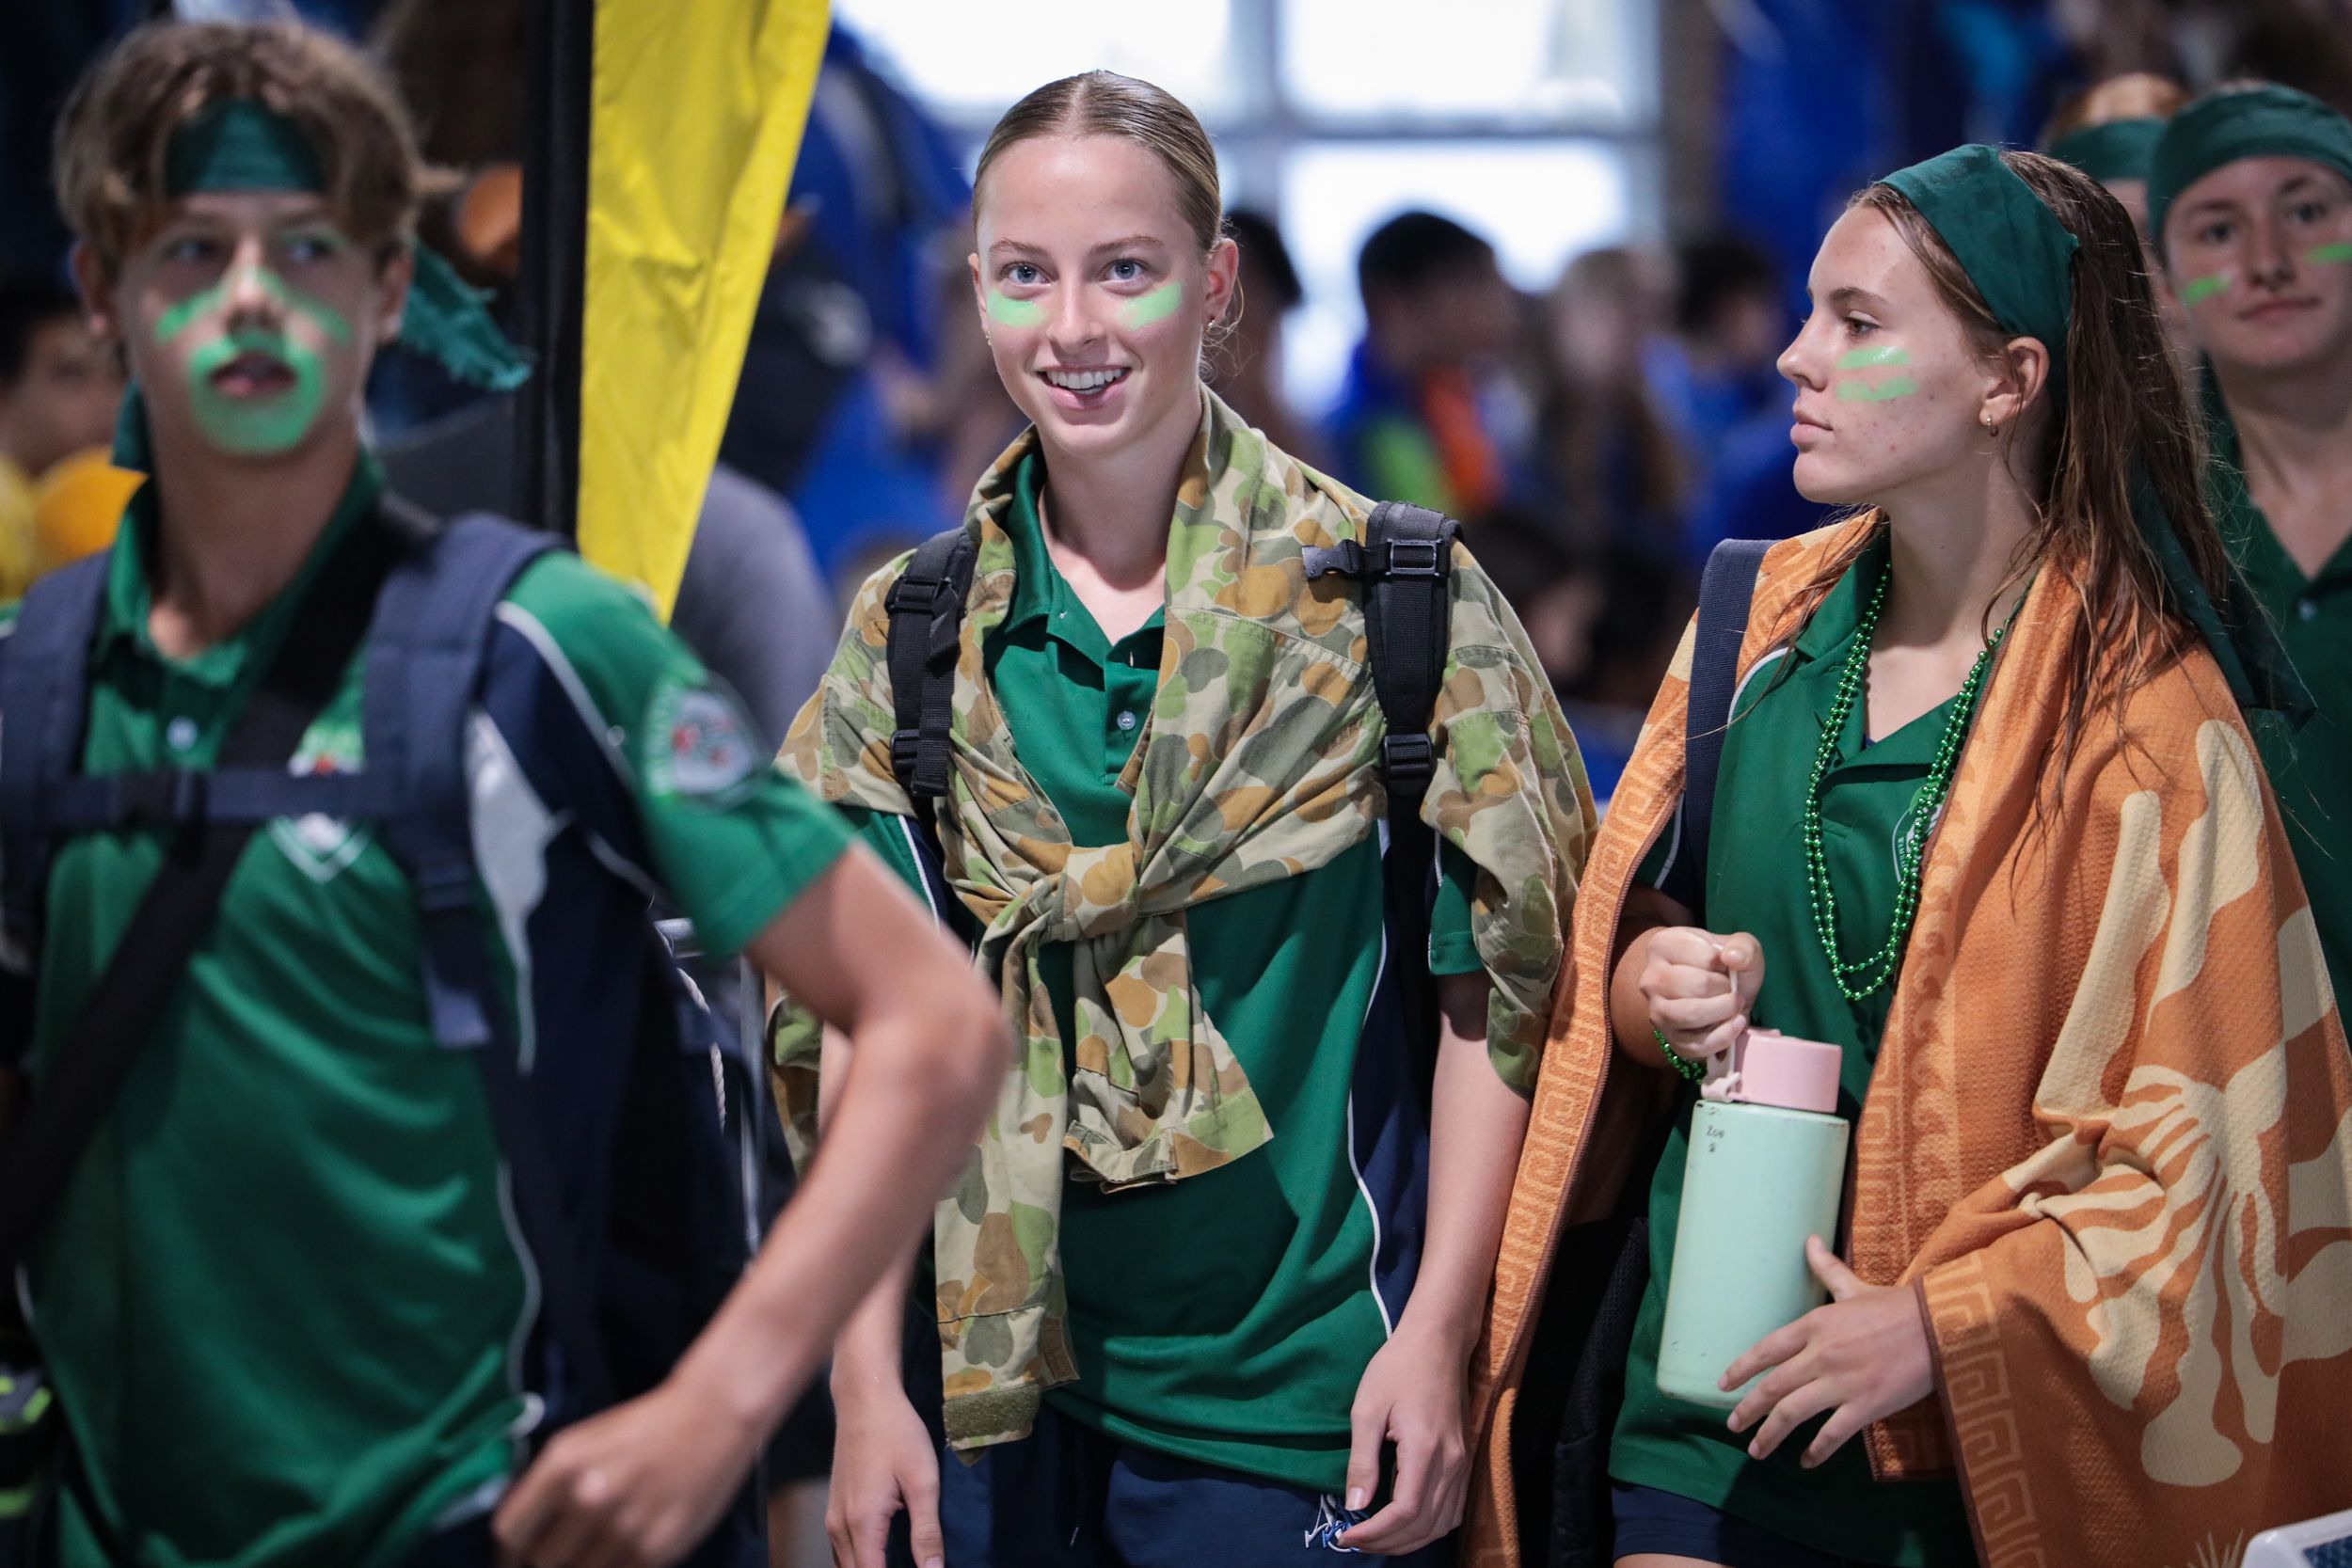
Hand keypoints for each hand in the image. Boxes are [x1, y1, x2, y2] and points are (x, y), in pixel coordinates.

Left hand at [493, 1370, 762, 1567]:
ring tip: (598, 1545)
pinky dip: (615, 1566)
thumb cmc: (643, 1427)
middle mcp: (588, 1497)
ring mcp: (622, 1527)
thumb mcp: (583, 1441)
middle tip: (565, 1548)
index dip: (511, 1548)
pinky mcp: (655, 1551)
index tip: (520, 1552)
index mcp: (563, 1464)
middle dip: (548, 1558)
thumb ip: (546, 1486)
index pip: (509, 1532)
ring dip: (583, 1564)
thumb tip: (516, 1536)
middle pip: (540, 1561)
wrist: (714, 1417)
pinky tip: (626, 1545)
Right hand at [824, 1381, 942, 1567]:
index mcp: (862, 1523)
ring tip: (903, 1561)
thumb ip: (927, 1531)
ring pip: (846, 1564)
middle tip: (917, 1565)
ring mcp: (833, 1517)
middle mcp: (839, 1526)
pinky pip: (844, 1549)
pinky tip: (884, 1554)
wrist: (865, 1398)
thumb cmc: (897, 1433)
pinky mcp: (835, 1507)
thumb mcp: (923, 1480)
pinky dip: (861, 1560)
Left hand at [1335, 1323, 1470, 1554]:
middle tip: (1354, 1541)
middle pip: (1424, 1526)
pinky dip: (1430, 1527)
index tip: (1346, 1536)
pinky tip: (1406, 1525)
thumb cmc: (1397, 1368)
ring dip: (1409, 1541)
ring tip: (1375, 1539)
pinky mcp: (1465, 1460)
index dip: (1375, 1533)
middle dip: (1387, 1543)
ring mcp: (1463, 1464)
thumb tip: (1354, 1505)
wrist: (1438, 1342)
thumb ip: (1362, 1461)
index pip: (1405, 1513)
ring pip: (1442, 1524)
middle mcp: (1451, 1464)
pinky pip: (1452, 1510)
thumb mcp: (1367, 1409)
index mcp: (1425, 1451)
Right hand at [1642, 928, 1764, 1064]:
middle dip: (1726, 990)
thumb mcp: (1741, 948)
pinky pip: (1696, 1044)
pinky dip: (1724, 1036)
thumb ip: (1744, 946)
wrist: (1719, 996)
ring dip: (1724, 1012)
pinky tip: (1734, 1024)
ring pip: (1692, 1014)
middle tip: (1732, 990)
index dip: (1727, 966)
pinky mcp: (1669, 1040)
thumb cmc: (1726, 967)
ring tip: (1734, 1007)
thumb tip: (1732, 958)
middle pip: (1698, 986)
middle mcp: (1650, 978)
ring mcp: (1656, 1011)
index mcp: (1662, 945)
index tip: (1725, 968)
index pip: (1707, 958)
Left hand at [1722, 1236, 1933, 1467]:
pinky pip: (1832, 1434)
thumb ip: (1827, 1269)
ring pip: (1793, 1413)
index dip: (1742, 1369)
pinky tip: (1806, 1462)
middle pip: (1773, 1386)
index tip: (1723, 1385)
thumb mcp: (1855, 1287)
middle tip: (1732, 1425)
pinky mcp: (1867, 1405)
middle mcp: (1821, 1354)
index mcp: (1815, 1325)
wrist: (1941, 1325)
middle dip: (1748, 1409)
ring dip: (1770, 1434)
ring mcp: (1842, 1382)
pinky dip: (1816, 1451)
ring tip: (1757, 1451)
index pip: (1766, 1349)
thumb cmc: (1898, 1307)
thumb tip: (1808, 1240)